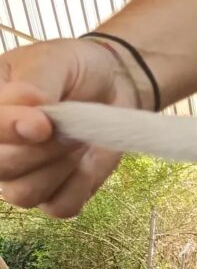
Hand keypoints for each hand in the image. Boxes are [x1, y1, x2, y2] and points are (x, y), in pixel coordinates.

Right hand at [0, 39, 149, 217]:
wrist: (113, 85)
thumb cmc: (74, 69)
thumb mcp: (53, 62)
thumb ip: (35, 84)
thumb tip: (25, 105)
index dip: (7, 130)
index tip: (42, 124)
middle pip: (0, 168)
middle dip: (40, 150)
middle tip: (67, 128)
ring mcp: (20, 175)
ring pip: (24, 194)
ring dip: (59, 168)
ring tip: (77, 140)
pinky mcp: (55, 193)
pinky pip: (59, 206)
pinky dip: (78, 186)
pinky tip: (85, 162)